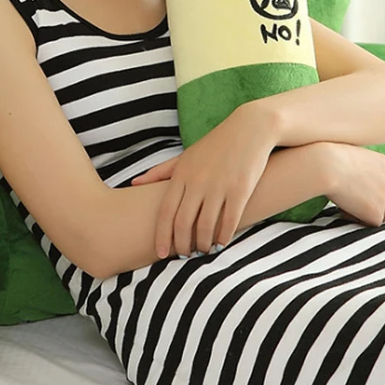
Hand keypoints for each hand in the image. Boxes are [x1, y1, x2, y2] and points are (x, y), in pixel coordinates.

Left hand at [132, 102, 278, 258]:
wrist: (250, 129)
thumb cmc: (215, 145)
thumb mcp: (185, 156)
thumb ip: (160, 172)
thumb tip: (134, 183)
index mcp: (181, 174)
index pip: (165, 211)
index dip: (162, 235)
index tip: (161, 253)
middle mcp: (197, 181)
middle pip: (183, 222)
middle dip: (182, 245)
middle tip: (184, 256)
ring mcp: (218, 186)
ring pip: (205, 226)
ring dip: (203, 244)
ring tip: (203, 251)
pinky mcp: (240, 189)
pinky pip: (229, 221)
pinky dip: (223, 237)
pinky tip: (222, 243)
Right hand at [324, 143, 384, 226]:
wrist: (327, 167)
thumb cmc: (329, 160)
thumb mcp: (351, 156)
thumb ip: (361, 168)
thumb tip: (356, 181)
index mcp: (384, 164)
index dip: (370, 191)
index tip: (354, 192)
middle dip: (371, 203)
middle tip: (349, 201)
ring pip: (382, 213)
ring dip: (365, 212)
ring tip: (344, 205)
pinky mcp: (377, 211)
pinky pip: (372, 222)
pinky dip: (358, 219)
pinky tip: (343, 209)